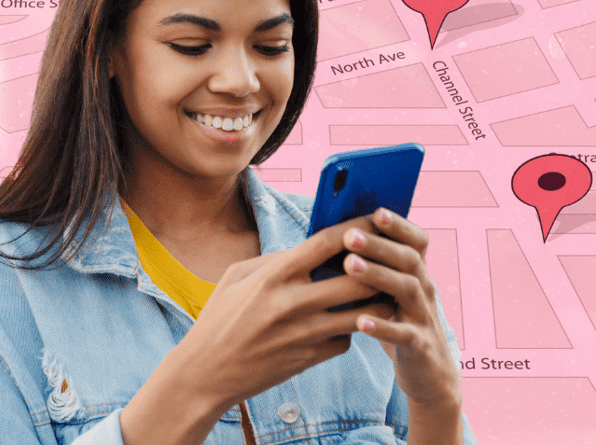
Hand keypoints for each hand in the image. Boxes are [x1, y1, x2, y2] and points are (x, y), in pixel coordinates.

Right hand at [166, 214, 397, 411]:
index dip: (356, 228)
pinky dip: (351, 330)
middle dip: (378, 266)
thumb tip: (309, 248)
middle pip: (357, 278)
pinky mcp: (310, 359)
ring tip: (383, 290)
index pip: (326, 243)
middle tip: (389, 258)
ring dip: (376, 301)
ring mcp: (304, 334)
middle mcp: (293, 303)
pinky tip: (349, 322)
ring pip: (362, 313)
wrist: (205, 374)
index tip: (374, 220)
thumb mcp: (236, 277)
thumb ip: (275, 259)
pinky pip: (346, 340)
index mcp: (274, 275)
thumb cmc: (219, 319)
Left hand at [338, 208, 460, 405]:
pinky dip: (383, 327)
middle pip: (408, 259)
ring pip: (408, 289)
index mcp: (416, 273)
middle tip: (350, 236)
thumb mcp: (388, 292)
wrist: (428, 371)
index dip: (399, 225)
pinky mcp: (419, 345)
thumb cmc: (397, 322)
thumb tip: (331, 237)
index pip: (416, 241)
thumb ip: (371, 267)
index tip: (376, 211)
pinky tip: (361, 321)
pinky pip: (404, 334)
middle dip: (379, 245)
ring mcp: (424, 316)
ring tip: (349, 266)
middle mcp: (424, 288)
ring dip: (379, 275)